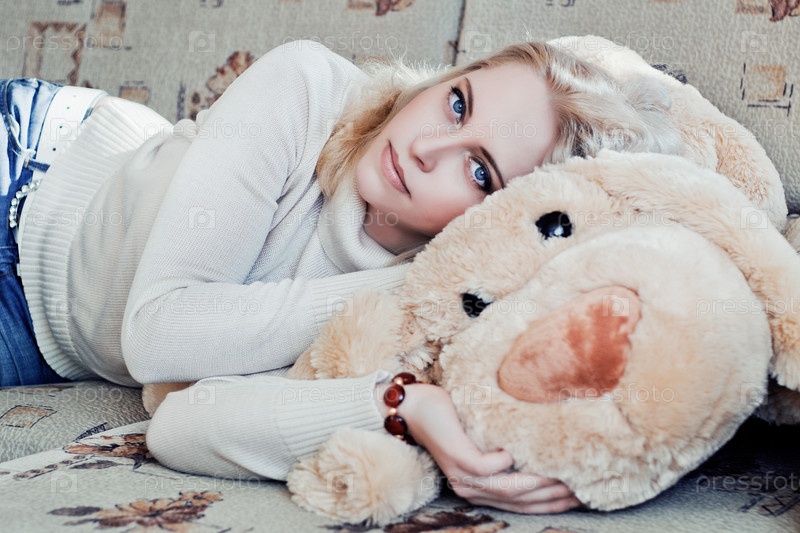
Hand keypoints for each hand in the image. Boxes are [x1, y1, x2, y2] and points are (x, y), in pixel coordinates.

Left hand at [375, 381, 580, 513]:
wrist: (415, 407)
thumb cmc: (454, 419)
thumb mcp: (486, 441)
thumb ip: (510, 452)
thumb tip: (550, 449)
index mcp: (480, 490)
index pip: (522, 504)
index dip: (552, 504)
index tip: (581, 496)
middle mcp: (471, 490)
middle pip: (520, 501)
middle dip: (553, 497)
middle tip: (582, 487)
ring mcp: (463, 476)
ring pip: (508, 489)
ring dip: (538, 483)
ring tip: (563, 473)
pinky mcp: (457, 458)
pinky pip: (488, 467)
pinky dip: (507, 462)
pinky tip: (520, 451)